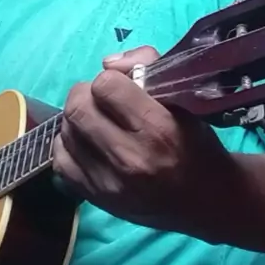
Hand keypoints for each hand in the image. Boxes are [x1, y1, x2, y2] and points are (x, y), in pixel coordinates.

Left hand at [53, 46, 233, 233]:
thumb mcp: (183, 99)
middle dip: (87, 94)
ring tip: (97, 121)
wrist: (204, 201)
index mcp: (157, 129)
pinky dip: (70, 145)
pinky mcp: (96, 200)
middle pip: (78, 108)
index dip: (111, 79)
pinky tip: (88, 143)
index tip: (122, 86)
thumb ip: (147, 66)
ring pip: (66, 132)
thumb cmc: (195, 144)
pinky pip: (60, 161)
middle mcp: (130, 159)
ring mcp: (109, 184)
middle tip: (102, 99)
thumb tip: (107, 63)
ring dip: (78, 119)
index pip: (106, 86)